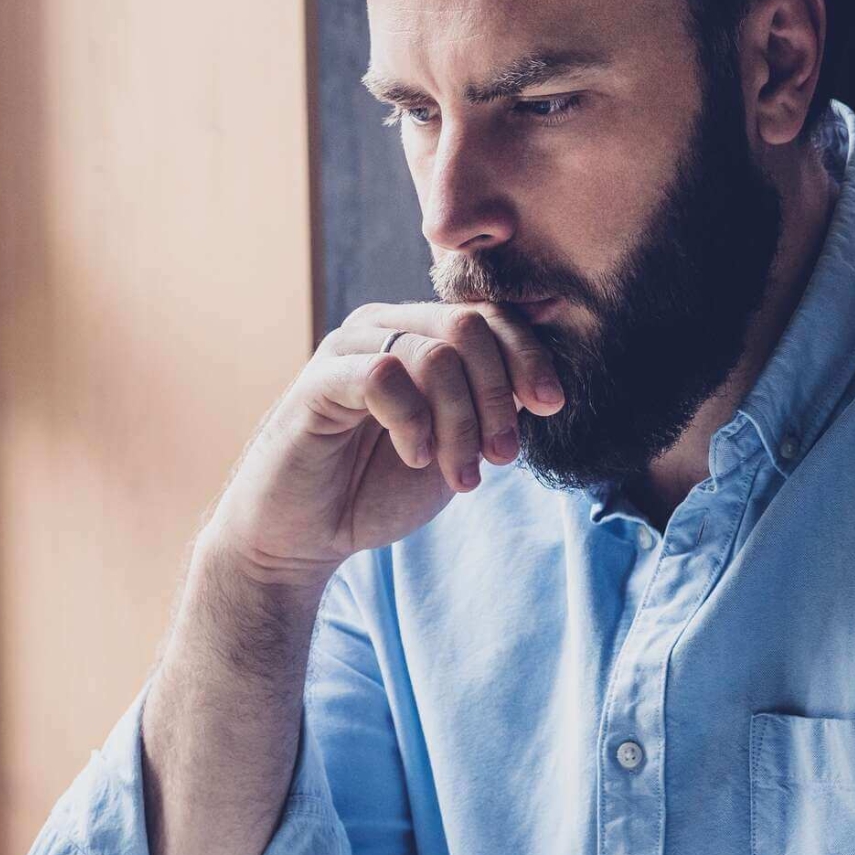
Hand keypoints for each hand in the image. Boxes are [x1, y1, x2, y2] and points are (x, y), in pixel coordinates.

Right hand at [206, 303, 565, 586]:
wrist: (303, 537)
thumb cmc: (374, 490)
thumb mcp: (452, 448)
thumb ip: (488, 410)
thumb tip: (540, 381)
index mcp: (417, 336)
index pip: (488, 317)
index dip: (528, 356)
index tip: (551, 406)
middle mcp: (383, 328)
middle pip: (468, 328)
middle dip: (498, 395)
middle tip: (501, 456)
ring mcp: (348, 350)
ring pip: (435, 355)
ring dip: (462, 423)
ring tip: (461, 476)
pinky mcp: (317, 381)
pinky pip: (384, 376)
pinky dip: (413, 423)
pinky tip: (414, 458)